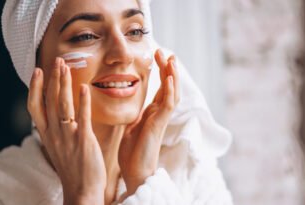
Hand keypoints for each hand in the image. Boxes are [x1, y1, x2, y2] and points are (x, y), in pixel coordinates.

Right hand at [27, 58, 105, 204]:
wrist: (81, 190)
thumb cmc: (72, 168)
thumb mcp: (58, 147)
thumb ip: (56, 129)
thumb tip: (58, 113)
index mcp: (46, 135)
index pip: (35, 106)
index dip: (35, 87)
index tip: (38, 71)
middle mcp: (53, 134)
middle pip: (49, 100)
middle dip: (52, 78)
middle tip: (57, 60)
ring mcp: (68, 137)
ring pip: (62, 105)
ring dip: (63, 84)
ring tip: (65, 66)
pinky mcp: (83, 141)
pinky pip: (82, 117)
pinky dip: (83, 101)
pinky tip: (84, 88)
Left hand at [118, 49, 179, 194]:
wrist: (134, 171)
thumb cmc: (132, 152)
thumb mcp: (131, 127)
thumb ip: (136, 115)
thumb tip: (133, 106)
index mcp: (153, 113)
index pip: (161, 88)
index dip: (162, 72)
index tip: (158, 56)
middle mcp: (159, 114)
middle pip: (169, 86)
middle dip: (168, 69)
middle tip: (165, 52)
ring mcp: (161, 118)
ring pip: (173, 93)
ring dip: (173, 75)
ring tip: (171, 59)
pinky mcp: (159, 124)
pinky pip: (168, 105)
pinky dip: (169, 91)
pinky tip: (169, 78)